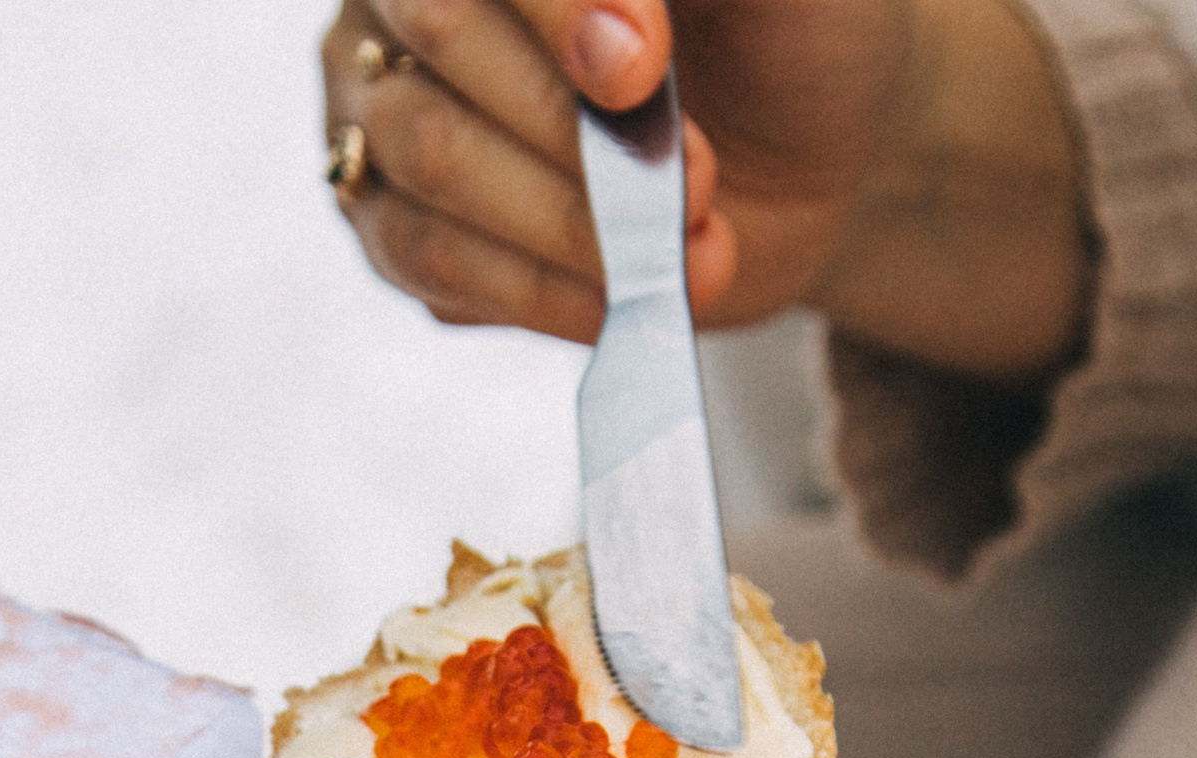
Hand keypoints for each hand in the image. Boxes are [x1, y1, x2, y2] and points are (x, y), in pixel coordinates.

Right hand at [321, 0, 1086, 380]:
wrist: (806, 155)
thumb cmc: (787, 33)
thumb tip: (622, 24)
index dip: (559, 9)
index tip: (643, 67)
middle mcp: (411, 1)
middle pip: (442, 38)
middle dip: (578, 126)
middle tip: (696, 175)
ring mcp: (390, 112)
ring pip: (432, 155)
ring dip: (571, 216)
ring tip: (686, 238)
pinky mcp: (402, 227)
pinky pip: (434, 258)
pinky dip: (544, 286)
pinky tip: (625, 290)